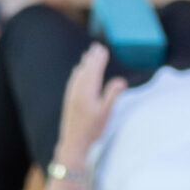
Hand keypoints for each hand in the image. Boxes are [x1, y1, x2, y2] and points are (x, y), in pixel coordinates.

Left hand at [53, 43, 125, 163]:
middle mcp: (78, 90)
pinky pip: (73, 81)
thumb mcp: (106, 113)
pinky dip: (77, 73)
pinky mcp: (68, 101)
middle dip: (92, 58)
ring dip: (84, 63)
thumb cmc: (92, 130)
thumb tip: (121, 80)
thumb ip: (112, 95)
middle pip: (86, 70)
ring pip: (78, 75)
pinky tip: (77, 71)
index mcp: (88, 91)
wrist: (73, 143)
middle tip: (96, 46)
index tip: (103, 49)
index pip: (94, 71)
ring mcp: (72, 95)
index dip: (99, 60)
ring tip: (88, 54)